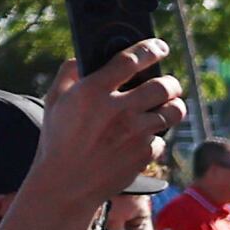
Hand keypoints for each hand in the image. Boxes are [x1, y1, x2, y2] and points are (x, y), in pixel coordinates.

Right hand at [34, 50, 187, 217]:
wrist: (67, 182)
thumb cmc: (58, 139)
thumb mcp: (54, 101)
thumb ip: (69, 74)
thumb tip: (82, 58)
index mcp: (93, 91)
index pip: (130, 60)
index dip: (150, 49)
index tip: (160, 46)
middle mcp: (118, 109)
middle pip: (163, 86)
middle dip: (171, 82)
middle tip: (169, 84)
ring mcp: (135, 133)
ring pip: (173, 112)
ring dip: (174, 106)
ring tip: (169, 106)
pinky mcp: (145, 153)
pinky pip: (161, 138)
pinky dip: (155, 136)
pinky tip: (143, 137)